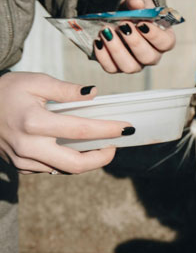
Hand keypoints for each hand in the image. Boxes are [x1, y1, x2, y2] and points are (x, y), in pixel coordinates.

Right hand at [0, 72, 131, 173]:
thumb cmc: (5, 91)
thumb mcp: (34, 82)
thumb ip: (65, 89)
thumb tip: (94, 94)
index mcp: (33, 122)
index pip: (81, 131)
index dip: (108, 130)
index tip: (126, 128)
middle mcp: (29, 146)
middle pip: (76, 164)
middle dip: (102, 158)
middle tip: (114, 146)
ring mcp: (24, 160)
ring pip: (66, 170)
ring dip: (87, 161)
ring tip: (100, 146)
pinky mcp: (22, 166)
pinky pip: (53, 169)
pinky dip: (69, 162)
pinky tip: (77, 150)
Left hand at [92, 0, 175, 73]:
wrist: (117, 12)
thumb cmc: (133, 6)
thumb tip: (136, 3)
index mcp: (162, 38)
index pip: (166, 43)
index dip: (155, 36)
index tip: (141, 24)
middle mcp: (151, 54)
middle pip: (148, 58)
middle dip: (134, 42)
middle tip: (123, 25)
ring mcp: (135, 63)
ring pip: (130, 67)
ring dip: (117, 50)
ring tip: (107, 32)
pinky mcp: (117, 66)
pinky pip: (111, 68)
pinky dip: (103, 56)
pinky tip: (98, 40)